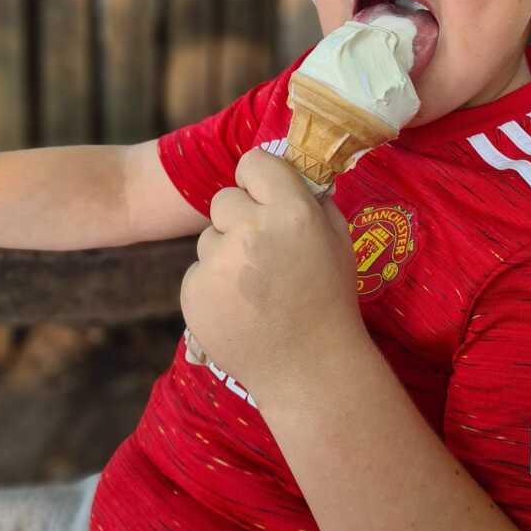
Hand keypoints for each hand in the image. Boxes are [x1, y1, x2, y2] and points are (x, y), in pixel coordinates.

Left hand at [179, 148, 365, 402]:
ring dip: (225, 255)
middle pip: (224, 199)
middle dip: (239, 219)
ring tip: (254, 288)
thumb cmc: (329, 298)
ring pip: (208, 238)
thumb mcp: (337, 239)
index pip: (253, 162)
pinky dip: (213, 286)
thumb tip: (286, 173)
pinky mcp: (193, 291)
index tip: (264, 198)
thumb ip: (311, 199)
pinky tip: (239, 308)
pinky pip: (198, 272)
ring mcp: (217, 263)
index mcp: (291, 211)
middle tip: (262, 252)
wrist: (309, 368)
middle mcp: (250, 229)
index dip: (258, 179)